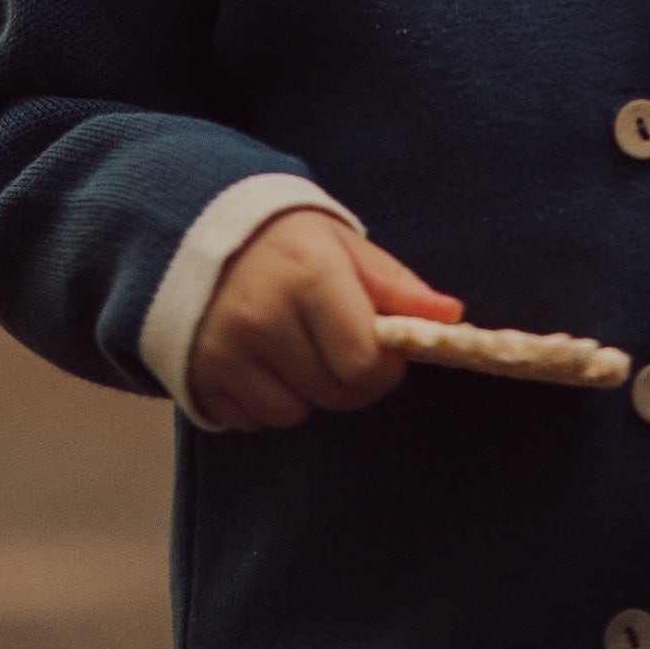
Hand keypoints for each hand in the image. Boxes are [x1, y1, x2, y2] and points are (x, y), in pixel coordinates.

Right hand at [187, 208, 463, 430]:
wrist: (198, 229)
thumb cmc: (288, 240)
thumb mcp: (346, 247)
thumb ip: (397, 286)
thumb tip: (451, 317)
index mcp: (308, 275)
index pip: (362, 363)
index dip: (383, 367)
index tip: (382, 349)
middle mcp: (262, 317)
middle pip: (332, 393)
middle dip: (349, 379)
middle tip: (339, 344)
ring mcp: (224, 351)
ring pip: (292, 414)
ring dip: (306, 392)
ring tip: (295, 347)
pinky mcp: (198, 377)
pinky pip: (251, 420)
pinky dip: (265, 401)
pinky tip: (261, 361)